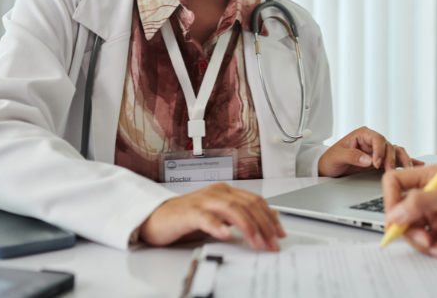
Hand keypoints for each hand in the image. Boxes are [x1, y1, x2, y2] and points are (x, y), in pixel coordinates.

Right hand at [139, 182, 285, 250]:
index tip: (280, 233)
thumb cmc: (188, 218)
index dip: (270, 217)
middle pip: (247, 206)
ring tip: (256, 243)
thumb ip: (241, 216)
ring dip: (247, 227)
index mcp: (226, 192)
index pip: (255, 201)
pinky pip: (205, 217)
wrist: (157, 218)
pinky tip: (225, 234)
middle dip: (264, 226)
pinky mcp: (188, 212)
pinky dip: (217, 226)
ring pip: (232, 210)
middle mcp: (217, 193)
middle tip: (272, 243)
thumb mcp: (220, 216)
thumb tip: (269, 219)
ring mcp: (203, 201)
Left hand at [317, 126, 424, 176]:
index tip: (376, 163)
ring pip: (396, 152)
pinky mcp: (382, 161)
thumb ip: (352, 156)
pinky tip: (418, 164)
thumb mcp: (337, 157)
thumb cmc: (331, 160)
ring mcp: (379, 151)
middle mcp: (373, 141)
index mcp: (363, 135)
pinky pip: (397, 159)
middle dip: (391, 159)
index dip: (379, 150)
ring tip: (407, 170)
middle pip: (389, 146)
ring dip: (402, 161)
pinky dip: (408, 161)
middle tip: (389, 172)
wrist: (329, 169)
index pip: (377, 138)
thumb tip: (368, 159)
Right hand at [381, 164, 436, 256]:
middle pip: (401, 213)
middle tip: (424, 240)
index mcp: (432, 177)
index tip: (395, 218)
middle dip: (410, 230)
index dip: (390, 200)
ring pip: (413, 231)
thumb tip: (395, 213)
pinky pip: (428, 243)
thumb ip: (422, 203)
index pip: (396, 183)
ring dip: (426, 243)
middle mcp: (431, 195)